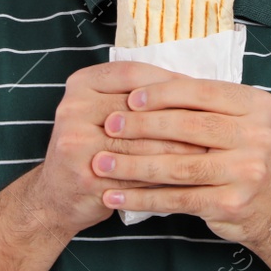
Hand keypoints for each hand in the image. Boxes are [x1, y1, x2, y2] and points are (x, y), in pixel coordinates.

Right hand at [24, 61, 211, 238]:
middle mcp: (73, 108)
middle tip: (215, 124)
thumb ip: (136, 96)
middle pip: (142, 109)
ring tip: (210, 152)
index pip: (133, 73)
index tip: (201, 91)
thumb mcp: (102, 111)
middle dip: (182, 117)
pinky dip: (168, 177)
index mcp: (80, 84)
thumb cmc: (92, 149)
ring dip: (182, 149)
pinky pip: (139, 174)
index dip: (169, 81)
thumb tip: (192, 86)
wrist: (56, 197)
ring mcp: (78, 143)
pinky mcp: (88, 175)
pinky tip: (190, 178)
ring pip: (145, 143)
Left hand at [92, 75, 270, 245]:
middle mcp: (257, 136)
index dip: (163, 93)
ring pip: (178, 165)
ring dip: (133, 165)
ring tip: (101, 163)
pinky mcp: (231, 203)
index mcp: (256, 105)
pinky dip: (142, 198)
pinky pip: (177, 199)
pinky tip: (116, 196)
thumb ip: (202, 106)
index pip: (202, 92)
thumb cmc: (243, 156)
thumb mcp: (236, 122)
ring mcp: (246, 172)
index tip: (129, 98)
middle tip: (109, 126)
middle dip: (143, 126)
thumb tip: (141, 87)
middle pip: (188, 126)